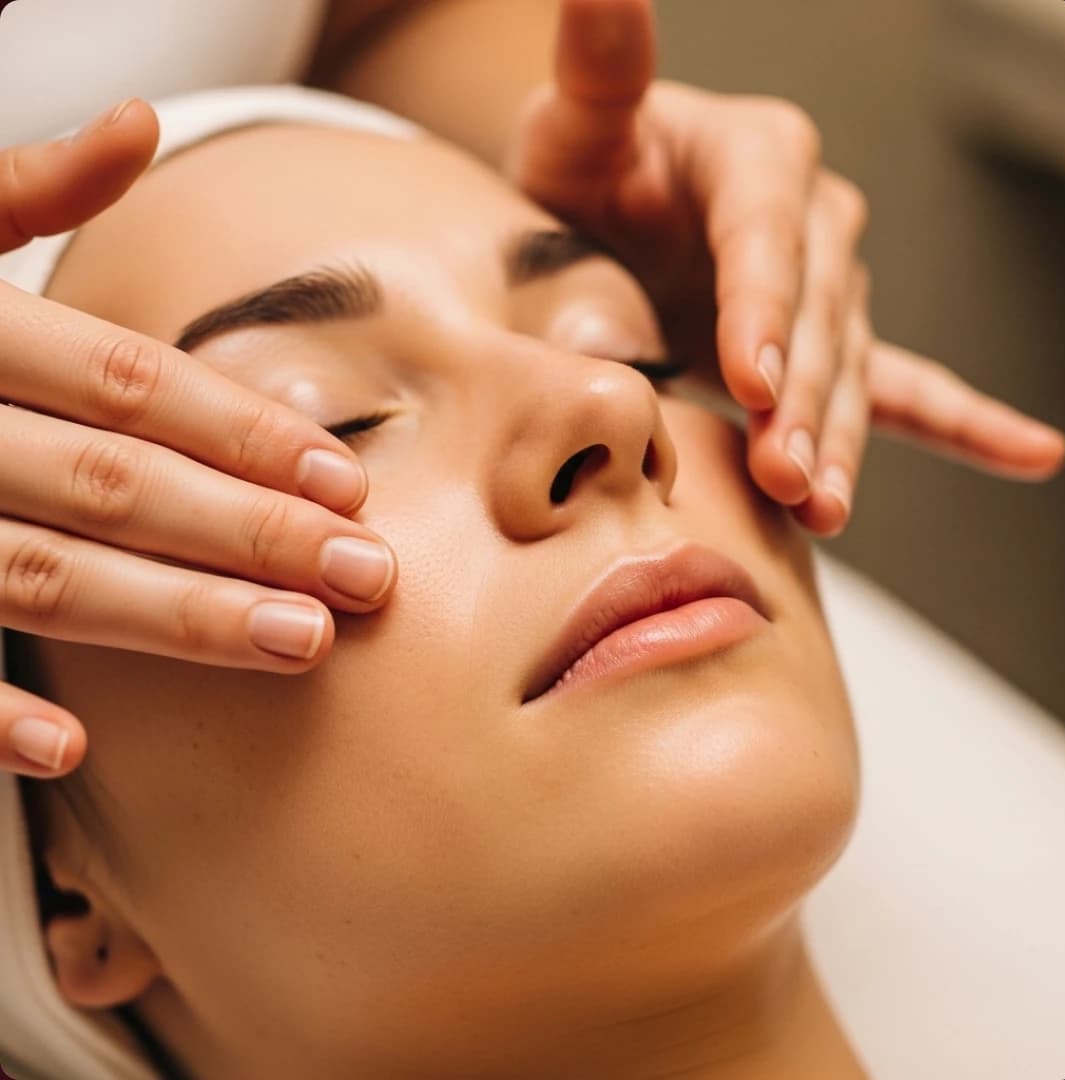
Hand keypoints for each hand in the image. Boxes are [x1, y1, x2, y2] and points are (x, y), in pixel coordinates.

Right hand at [0, 101, 396, 777]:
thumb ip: (22, 189)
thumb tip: (136, 126)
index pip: (129, 385)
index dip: (245, 431)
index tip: (345, 482)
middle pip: (117, 484)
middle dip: (251, 533)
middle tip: (365, 576)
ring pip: (46, 576)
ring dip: (173, 617)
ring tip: (296, 643)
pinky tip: (72, 747)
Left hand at [507, 0, 1064, 534]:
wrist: (598, 220)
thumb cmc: (584, 172)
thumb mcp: (580, 121)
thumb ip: (600, 68)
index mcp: (756, 157)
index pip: (768, 234)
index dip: (765, 307)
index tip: (751, 379)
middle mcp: (808, 220)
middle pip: (820, 315)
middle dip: (800, 398)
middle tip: (782, 473)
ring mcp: (826, 288)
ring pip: (848, 369)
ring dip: (839, 440)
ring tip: (823, 506)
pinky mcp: (826, 344)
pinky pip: (898, 385)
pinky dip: (956, 423)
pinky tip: (1028, 452)